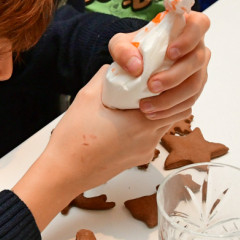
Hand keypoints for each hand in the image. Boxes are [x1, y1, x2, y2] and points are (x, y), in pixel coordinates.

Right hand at [12, 67, 188, 228]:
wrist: (64, 173)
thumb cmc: (74, 139)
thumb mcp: (87, 97)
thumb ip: (106, 76)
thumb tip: (116, 66)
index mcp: (142, 123)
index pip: (175, 100)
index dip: (168, 85)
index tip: (155, 76)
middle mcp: (150, 140)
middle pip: (173, 113)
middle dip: (165, 98)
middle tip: (148, 86)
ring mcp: (145, 152)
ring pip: (161, 126)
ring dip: (154, 113)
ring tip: (133, 103)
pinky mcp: (137, 160)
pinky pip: (149, 139)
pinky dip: (144, 127)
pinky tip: (123, 122)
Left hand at [108, 10, 210, 119]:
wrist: (135, 68)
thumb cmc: (133, 49)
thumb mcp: (120, 44)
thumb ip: (122, 50)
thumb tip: (136, 68)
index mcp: (186, 27)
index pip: (200, 24)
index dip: (189, 39)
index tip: (170, 53)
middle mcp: (198, 48)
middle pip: (197, 61)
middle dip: (174, 76)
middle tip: (151, 85)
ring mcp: (199, 70)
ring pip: (195, 85)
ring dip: (171, 98)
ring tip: (146, 106)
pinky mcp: (194, 89)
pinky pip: (189, 102)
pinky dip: (170, 110)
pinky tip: (152, 113)